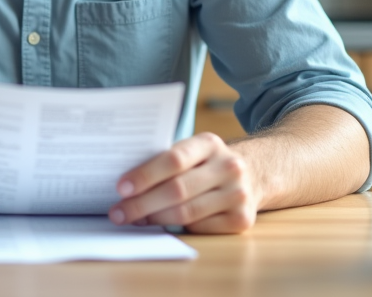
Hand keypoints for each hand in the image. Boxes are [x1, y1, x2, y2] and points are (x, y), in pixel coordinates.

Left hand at [107, 132, 259, 233]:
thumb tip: (127, 185)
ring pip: (186, 212)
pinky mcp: (241, 220)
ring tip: (133, 220)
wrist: (252, 174)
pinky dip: (175, 228)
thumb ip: (167, 160)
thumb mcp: (193, 150)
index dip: (145, 175)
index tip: (121, 187)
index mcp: (210, 143)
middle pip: (177, 189)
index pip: (174, 159)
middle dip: (142, 203)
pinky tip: (158, 225)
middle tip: (118, 212)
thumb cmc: (206, 163)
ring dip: (154, 218)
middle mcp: (229, 167)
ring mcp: (238, 194)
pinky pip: (199, 228)